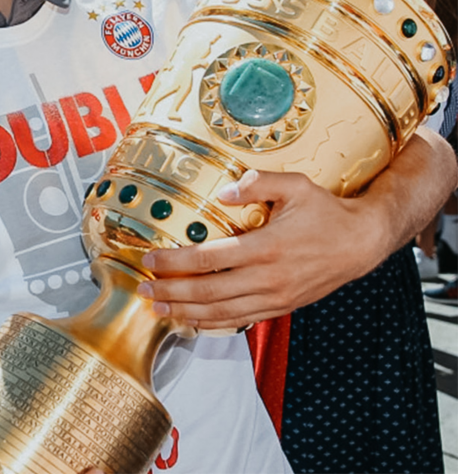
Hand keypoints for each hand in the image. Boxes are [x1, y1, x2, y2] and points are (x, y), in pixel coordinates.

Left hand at [136, 169, 389, 329]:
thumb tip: (225, 189)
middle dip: (172, 292)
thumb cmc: (326, 212)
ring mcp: (275, 297)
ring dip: (187, 312)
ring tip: (159, 309)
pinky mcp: (281, 307)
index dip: (174, 261)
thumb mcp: (296, 185)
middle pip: (208, 291)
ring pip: (221, 312)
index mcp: (266, 247)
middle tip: (144, 290)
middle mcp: (268, 277)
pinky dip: (213, 324)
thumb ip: (259, 182)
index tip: (150, 259)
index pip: (208, 258)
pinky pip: (240, 320)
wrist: (361, 242)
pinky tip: (193, 320)